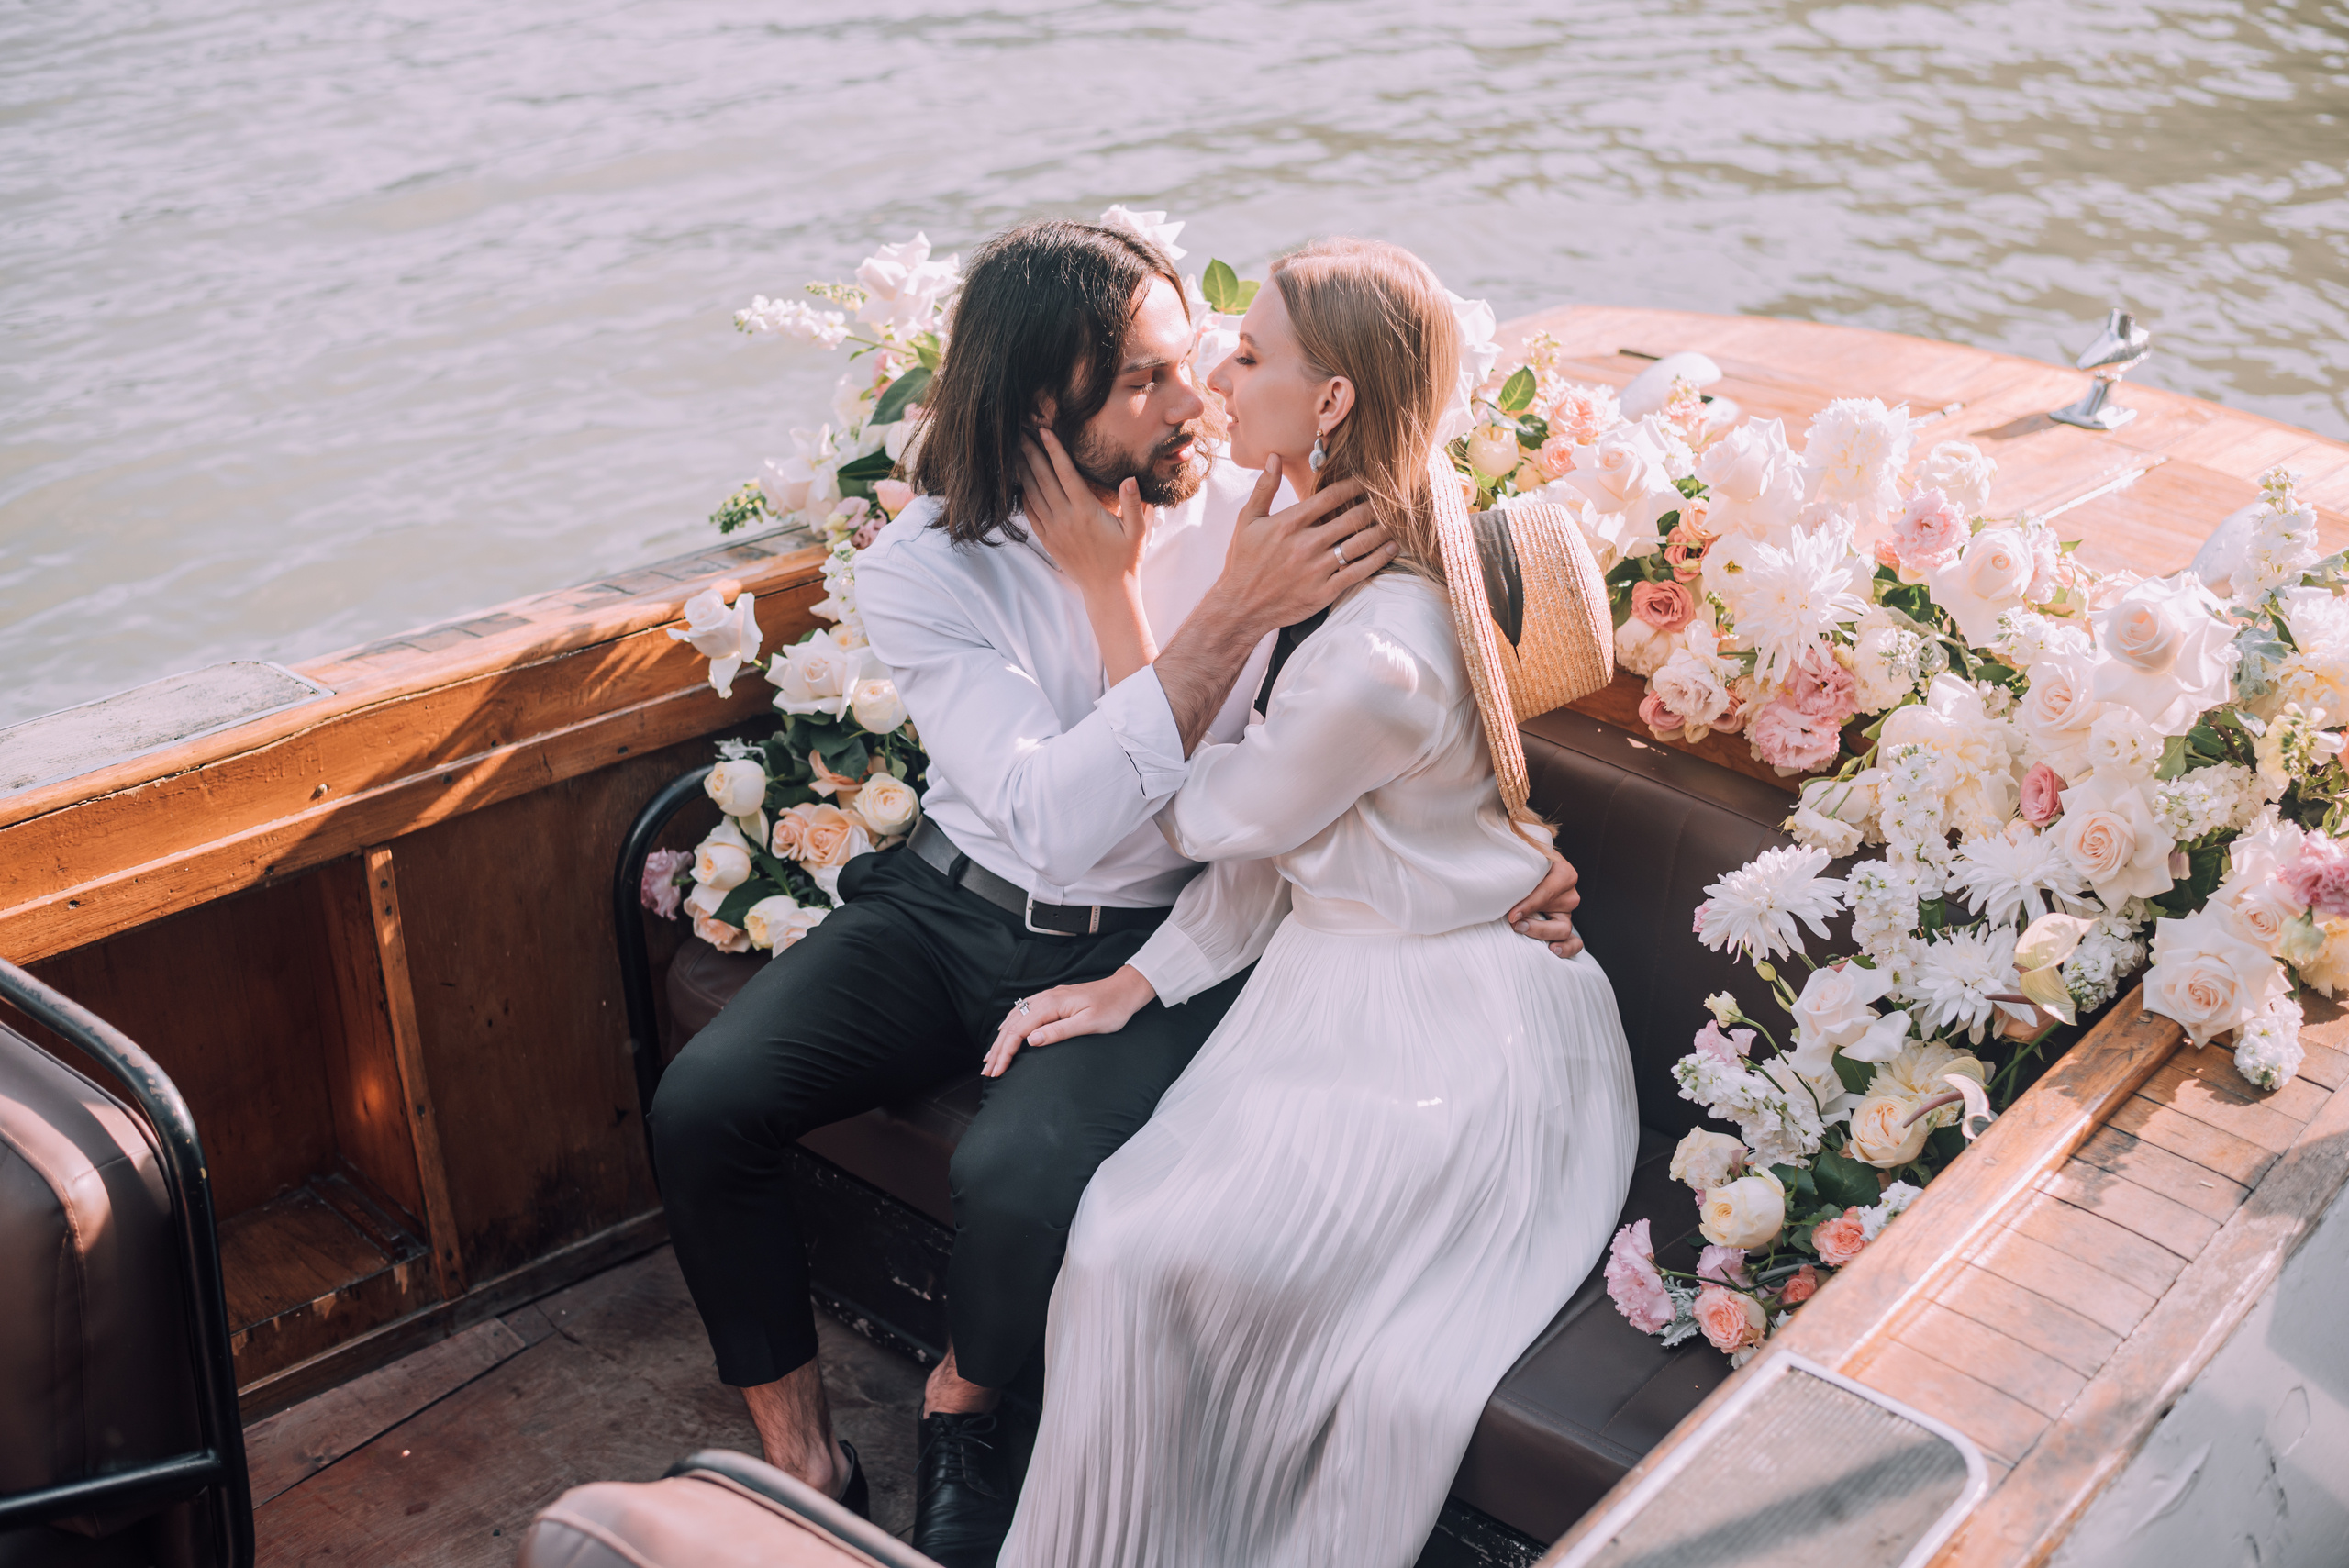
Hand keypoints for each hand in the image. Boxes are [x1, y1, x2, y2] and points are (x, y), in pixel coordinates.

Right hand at [982, 966, 1157, 1076]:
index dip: (1005, 1053)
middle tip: (987, 1071)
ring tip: (990, 1058)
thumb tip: (1031, 1040)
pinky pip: (1023, 1012)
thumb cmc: (1111, 1008)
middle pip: (1012, 1025)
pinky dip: (1009, 1026)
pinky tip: (1005, 1032)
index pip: (1019, 1032)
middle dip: (997, 1049)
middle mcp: (1045, 998)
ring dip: (1000, 1039)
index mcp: (1051, 1005)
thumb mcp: (1088, 1024)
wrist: (1124, 990)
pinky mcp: (1052, 999)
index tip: (997, 1071)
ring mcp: (1047, 997)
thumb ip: (1058, 1032)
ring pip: (1014, 1019)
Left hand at [1020, 429, 1147, 599]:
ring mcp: (1054, 530)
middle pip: (1043, 479)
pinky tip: (1020, 482)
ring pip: (1032, 494)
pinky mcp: (1047, 540)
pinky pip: (1030, 514)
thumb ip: (1133, 503)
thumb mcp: (1138, 530)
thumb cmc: (1126, 557)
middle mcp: (1066, 519)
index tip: (1044, 431)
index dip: (1054, 450)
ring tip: (1016, 451)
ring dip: (1024, 471)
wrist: (1108, 589)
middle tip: (1020, 432)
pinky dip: (1023, 496)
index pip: (1066, 473)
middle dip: (1031, 453)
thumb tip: (1129, 478)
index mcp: (1086, 511)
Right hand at [1217, 457, 1396, 635]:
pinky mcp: (1324, 591)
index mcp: (1288, 523)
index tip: (1368, 479)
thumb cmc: (1243, 561)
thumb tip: (1273, 457)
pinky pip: (1359, 572)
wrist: (1240, 607)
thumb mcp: (1247, 521)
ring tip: (1396, 519)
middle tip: (1390, 497)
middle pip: (1351, 517)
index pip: (1330, 496)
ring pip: (1360, 543)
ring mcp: (1317, 569)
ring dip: (1382, 529)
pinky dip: (1379, 558)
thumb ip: (1264, 488)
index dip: (1354, 485)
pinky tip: (1391, 548)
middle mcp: (1305, 544)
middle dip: (1374, 505)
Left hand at [1508, 851, 1582, 958]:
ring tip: (1524, 932)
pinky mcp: (1563, 924)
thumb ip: (1520, 867)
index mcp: (1564, 873)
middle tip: (1514, 924)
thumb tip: (1503, 885)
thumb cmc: (1524, 861)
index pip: (1547, 893)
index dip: (1529, 906)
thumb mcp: (1524, 858)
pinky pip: (1574, 942)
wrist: (1526, 866)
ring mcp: (1567, 912)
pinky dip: (1566, 948)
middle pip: (1557, 913)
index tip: (1512, 915)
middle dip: (1535, 924)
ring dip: (1542, 934)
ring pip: (1563, 930)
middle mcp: (1569, 894)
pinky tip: (1551, 949)